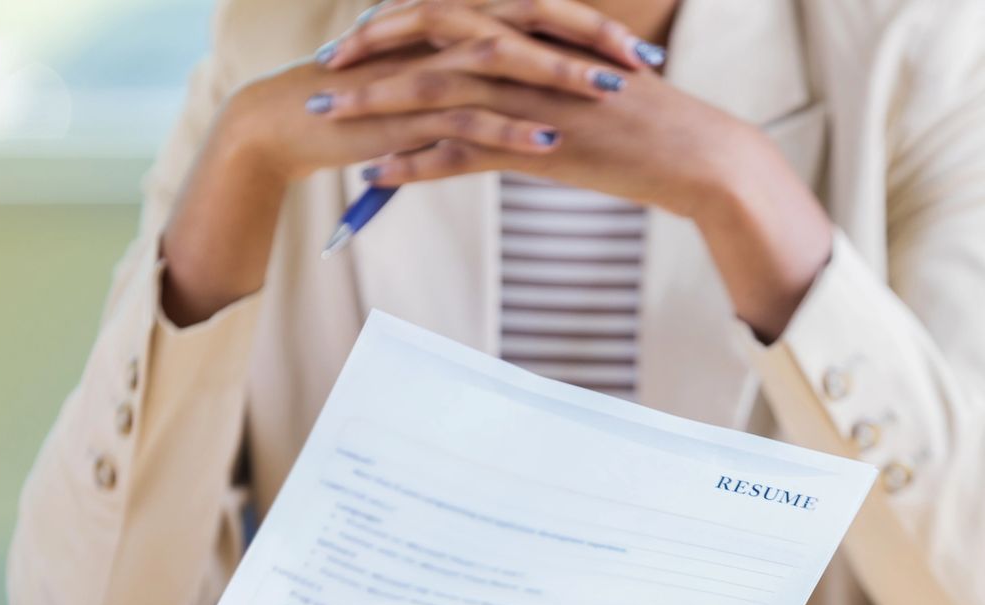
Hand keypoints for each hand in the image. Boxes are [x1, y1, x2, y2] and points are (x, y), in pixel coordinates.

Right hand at [161, 2, 641, 326]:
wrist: (293, 118)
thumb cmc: (368, 102)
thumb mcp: (432, 85)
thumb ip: (478, 81)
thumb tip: (529, 95)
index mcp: (456, 21)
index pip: (533, 11)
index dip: (588, 26)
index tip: (638, 51)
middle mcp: (444, 33)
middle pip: (528, 21)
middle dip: (588, 39)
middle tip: (642, 63)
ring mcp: (424, 69)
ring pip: (502, 63)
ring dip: (558, 78)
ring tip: (610, 96)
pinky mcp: (405, 112)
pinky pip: (464, 118)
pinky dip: (507, 131)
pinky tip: (547, 144)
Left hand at [325, 0, 832, 337]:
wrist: (693, 152)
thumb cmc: (646, 124)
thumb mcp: (586, 86)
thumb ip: (542, 79)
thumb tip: (509, 90)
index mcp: (535, 31)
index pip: (452, 12)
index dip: (397, 21)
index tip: (359, 38)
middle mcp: (525, 53)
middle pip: (428, 39)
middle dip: (368, 51)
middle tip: (324, 70)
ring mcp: (528, 99)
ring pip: (433, 93)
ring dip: (374, 107)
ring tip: (327, 121)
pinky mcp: (535, 147)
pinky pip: (459, 152)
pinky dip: (414, 163)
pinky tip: (377, 174)